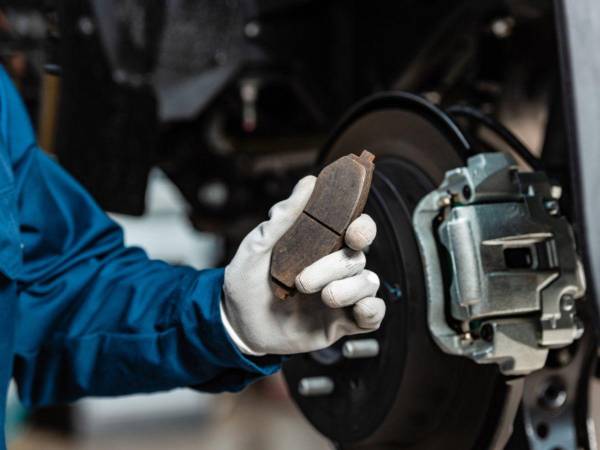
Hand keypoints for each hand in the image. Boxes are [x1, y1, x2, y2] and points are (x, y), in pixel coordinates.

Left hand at [221, 175, 384, 355]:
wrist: (236, 324)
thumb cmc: (246, 281)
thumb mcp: (257, 246)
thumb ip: (284, 216)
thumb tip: (308, 183)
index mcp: (320, 245)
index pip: (356, 229)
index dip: (363, 228)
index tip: (353, 233)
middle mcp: (335, 268)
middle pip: (359, 257)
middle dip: (336, 266)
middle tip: (305, 280)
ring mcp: (341, 295)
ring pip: (368, 283)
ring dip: (348, 289)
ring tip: (321, 297)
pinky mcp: (342, 322)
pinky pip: (373, 315)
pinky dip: (371, 311)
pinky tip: (355, 311)